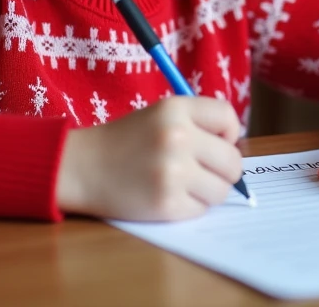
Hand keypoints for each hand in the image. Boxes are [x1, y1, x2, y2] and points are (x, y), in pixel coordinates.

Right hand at [55, 96, 243, 220]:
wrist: (83, 167)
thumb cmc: (126, 141)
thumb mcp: (160, 114)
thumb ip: (197, 123)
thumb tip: (235, 148)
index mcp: (176, 108)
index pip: (229, 118)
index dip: (229, 134)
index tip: (217, 143)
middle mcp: (178, 136)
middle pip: (233, 161)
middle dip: (224, 170)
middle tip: (204, 171)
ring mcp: (173, 172)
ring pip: (221, 190)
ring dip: (208, 191)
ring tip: (184, 184)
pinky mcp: (166, 203)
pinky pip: (201, 209)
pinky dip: (190, 207)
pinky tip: (169, 196)